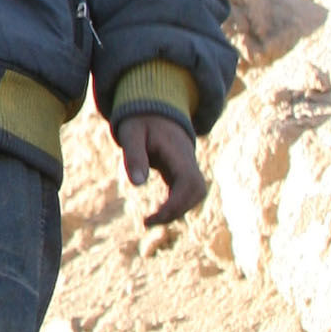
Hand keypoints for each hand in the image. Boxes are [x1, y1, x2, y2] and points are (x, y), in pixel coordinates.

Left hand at [117, 111, 203, 227]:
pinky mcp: (182, 173)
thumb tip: (138, 184)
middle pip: (198, 191)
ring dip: (178, 211)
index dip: (177, 203)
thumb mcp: (132, 134)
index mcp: (179, 152)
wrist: (154, 110)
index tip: (154, 216)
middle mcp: (188, 161)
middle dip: (178, 210)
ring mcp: (188, 167)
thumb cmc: (140, 121)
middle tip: (148, 221)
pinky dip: (175, 206)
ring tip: (150, 220)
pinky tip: (157, 215)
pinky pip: (187, 194)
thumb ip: (134, 156)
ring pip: (196, 195)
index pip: (189, 182)